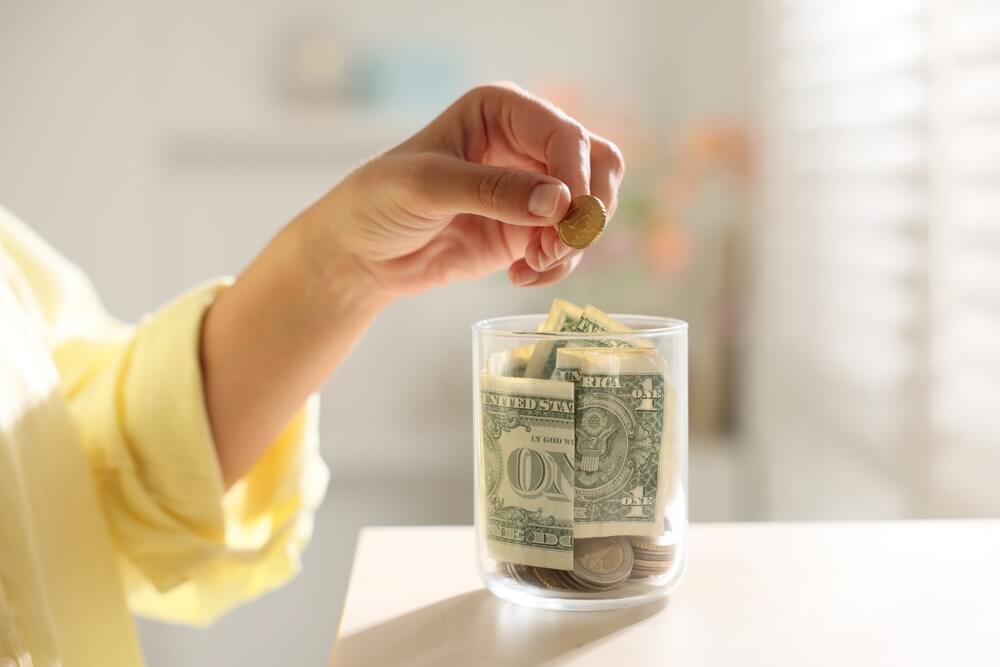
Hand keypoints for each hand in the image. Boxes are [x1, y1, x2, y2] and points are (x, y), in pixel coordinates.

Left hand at [311, 83, 624, 295]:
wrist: (359, 253)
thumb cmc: (378, 201)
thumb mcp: (428, 186)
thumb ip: (492, 190)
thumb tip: (559, 202)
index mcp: (502, 111)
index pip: (566, 135)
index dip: (576, 176)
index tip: (564, 218)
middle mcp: (525, 143)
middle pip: (597, 165)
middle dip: (587, 210)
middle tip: (559, 246)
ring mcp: (532, 189)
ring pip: (591, 208)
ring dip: (573, 243)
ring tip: (534, 265)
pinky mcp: (529, 230)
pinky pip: (568, 246)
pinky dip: (557, 266)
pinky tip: (521, 277)